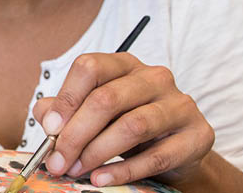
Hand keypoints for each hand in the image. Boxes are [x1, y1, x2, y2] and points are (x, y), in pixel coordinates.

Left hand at [32, 52, 214, 186]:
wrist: (176, 150)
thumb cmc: (127, 124)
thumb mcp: (94, 112)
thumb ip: (65, 109)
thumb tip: (46, 116)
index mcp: (124, 64)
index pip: (90, 67)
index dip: (66, 98)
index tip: (50, 129)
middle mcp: (154, 77)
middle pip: (107, 99)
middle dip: (76, 134)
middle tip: (58, 161)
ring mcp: (179, 104)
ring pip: (132, 126)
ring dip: (97, 152)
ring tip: (76, 170)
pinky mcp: (197, 134)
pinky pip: (157, 156)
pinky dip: (124, 170)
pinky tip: (101, 179)